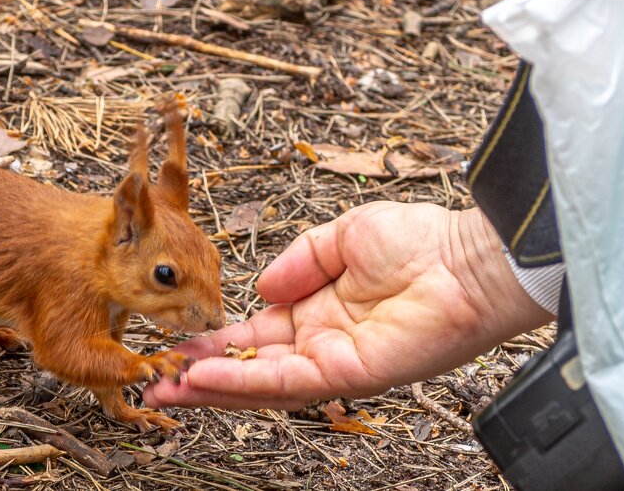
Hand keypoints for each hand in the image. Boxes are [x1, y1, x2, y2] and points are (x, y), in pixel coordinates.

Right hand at [144, 202, 552, 410]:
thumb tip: (261, 289)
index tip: (177, 345)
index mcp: (317, 311)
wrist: (467, 257)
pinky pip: (289, 383)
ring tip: (168, 387)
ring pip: (261, 384)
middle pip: (250, 369)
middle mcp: (321, 343)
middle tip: (155, 379)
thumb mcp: (341, 236)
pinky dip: (245, 383)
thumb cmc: (420, 240)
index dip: (215, 343)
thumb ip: (298, 261)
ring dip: (213, 388)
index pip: (254, 336)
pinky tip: (208, 380)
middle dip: (201, 376)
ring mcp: (334, 362)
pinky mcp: (350, 375)